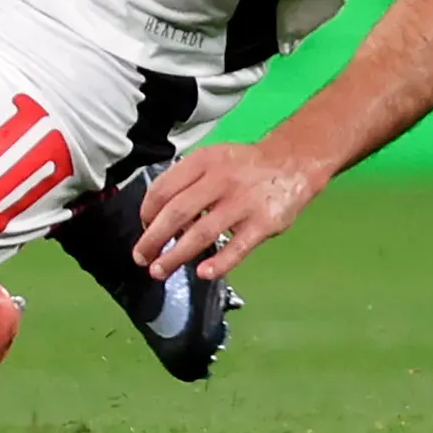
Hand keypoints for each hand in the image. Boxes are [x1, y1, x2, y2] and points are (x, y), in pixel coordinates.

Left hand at [131, 142, 322, 281]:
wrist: (292, 162)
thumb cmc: (243, 166)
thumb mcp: (212, 160)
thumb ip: (187, 183)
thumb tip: (160, 218)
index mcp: (202, 161)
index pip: (164, 188)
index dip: (147, 211)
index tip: (144, 226)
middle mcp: (220, 180)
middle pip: (177, 212)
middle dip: (153, 238)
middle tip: (141, 256)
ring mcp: (243, 202)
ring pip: (202, 233)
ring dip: (176, 255)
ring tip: (159, 270)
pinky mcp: (264, 223)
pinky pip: (237, 247)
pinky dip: (219, 262)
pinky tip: (202, 273)